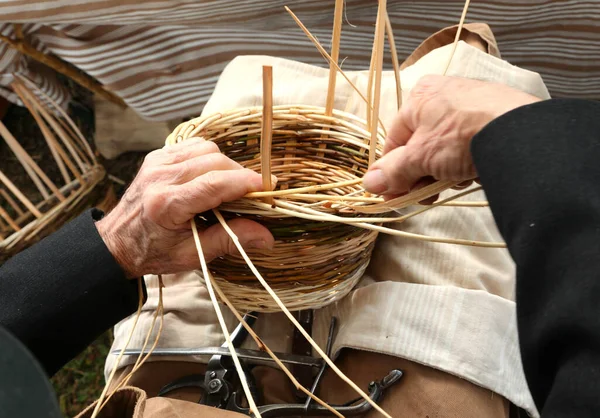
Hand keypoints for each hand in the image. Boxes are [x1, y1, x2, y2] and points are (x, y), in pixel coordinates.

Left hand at [95, 139, 274, 277]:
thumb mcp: (193, 255)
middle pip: (215, 161)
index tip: (269, 187)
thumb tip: (267, 236)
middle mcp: (161, 177)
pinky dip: (209, 158)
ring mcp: (157, 162)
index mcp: (167, 205)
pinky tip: (210, 176)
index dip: (246, 182)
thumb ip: (230, 240)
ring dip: (226, 164)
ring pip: (206, 148)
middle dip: (240, 174)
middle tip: (252, 193)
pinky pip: (193, 146)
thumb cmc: (154, 252)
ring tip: (230, 186)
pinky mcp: (157, 156)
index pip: (216, 183)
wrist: (115, 242)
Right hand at [363, 75, 540, 196]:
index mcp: (419, 96)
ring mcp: (470, 105)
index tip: (394, 196)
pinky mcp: (493, 118)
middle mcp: (442, 95)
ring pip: (442, 148)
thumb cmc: (461, 137)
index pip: (394, 140)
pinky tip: (470, 175)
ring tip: (451, 184)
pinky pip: (466, 146)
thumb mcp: (420, 157)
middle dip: (419, 175)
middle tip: (424, 198)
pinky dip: (463, 163)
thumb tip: (368, 184)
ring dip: (441, 173)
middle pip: (419, 145)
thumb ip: (393, 171)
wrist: (520, 133)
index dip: (392, 171)